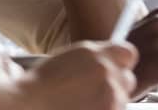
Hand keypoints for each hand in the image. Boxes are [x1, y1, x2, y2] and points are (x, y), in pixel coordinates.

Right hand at [0, 41, 136, 109]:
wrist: (29, 106)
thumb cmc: (42, 85)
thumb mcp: (69, 59)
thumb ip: (95, 57)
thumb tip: (111, 60)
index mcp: (95, 54)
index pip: (128, 53)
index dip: (120, 62)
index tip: (115, 68)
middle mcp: (107, 73)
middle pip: (128, 79)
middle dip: (116, 85)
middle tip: (95, 91)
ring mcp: (110, 97)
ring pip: (122, 99)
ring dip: (109, 102)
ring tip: (83, 103)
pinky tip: (82, 109)